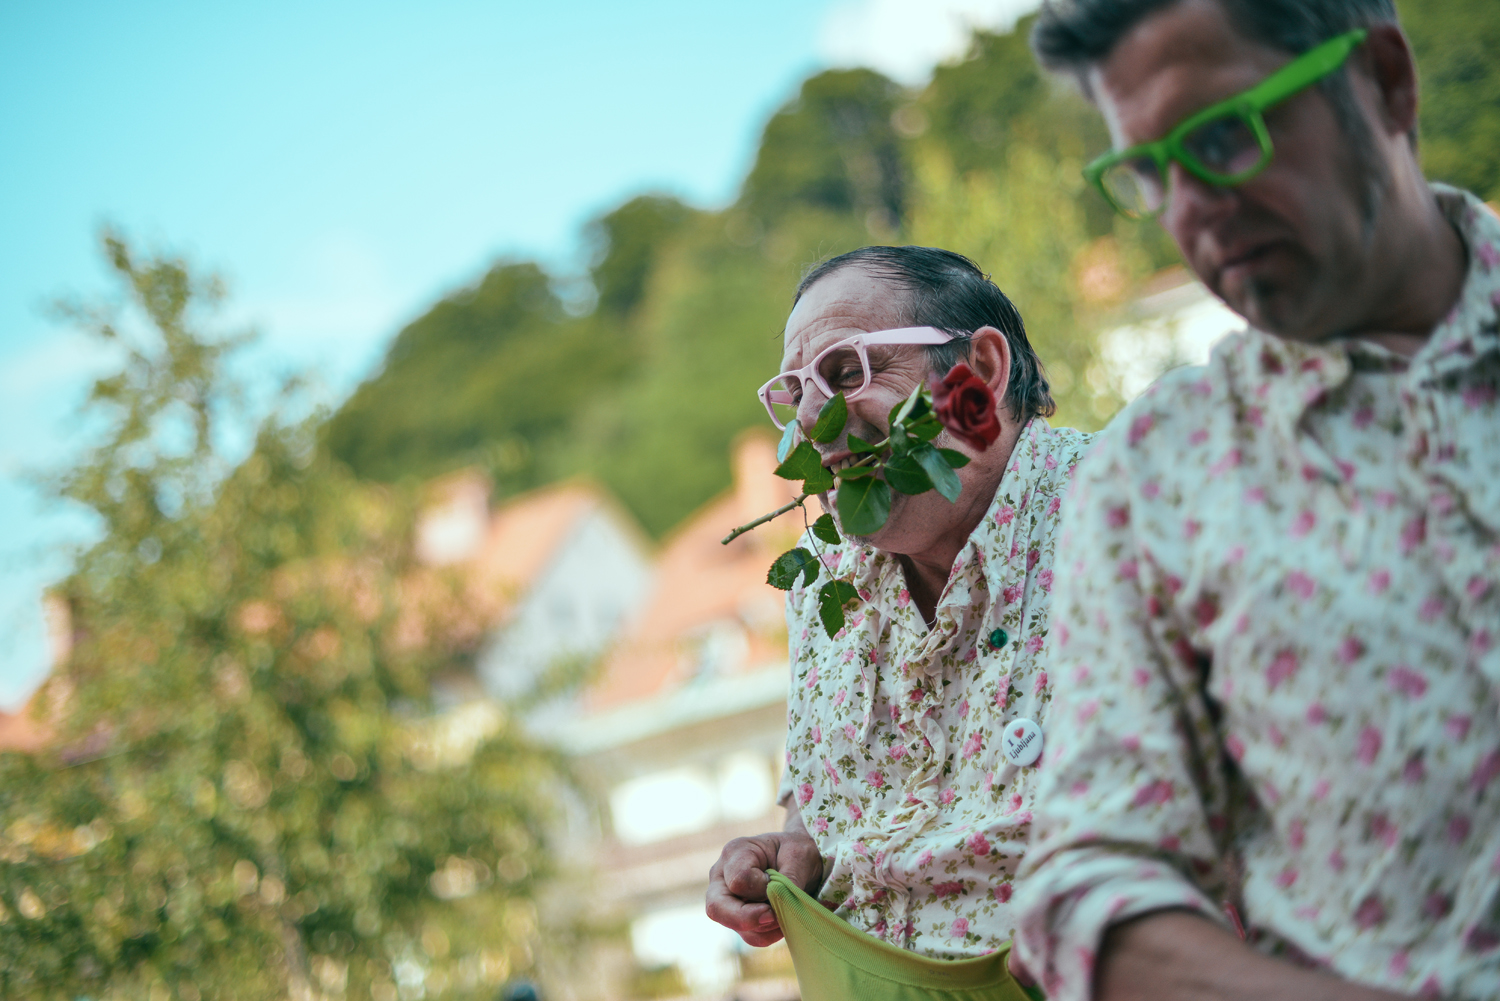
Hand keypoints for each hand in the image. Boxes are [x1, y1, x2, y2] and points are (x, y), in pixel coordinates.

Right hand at [704, 831, 822, 946]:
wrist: (803, 861)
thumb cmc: (797, 852)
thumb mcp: (799, 855)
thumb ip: (790, 877)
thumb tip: (781, 904)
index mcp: (735, 852)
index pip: (738, 880)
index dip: (762, 889)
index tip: (780, 883)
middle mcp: (722, 877)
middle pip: (717, 907)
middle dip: (747, 919)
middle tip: (773, 916)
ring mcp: (727, 900)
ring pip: (735, 927)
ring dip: (766, 926)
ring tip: (787, 910)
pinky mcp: (738, 918)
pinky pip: (749, 936)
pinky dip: (770, 934)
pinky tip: (784, 920)